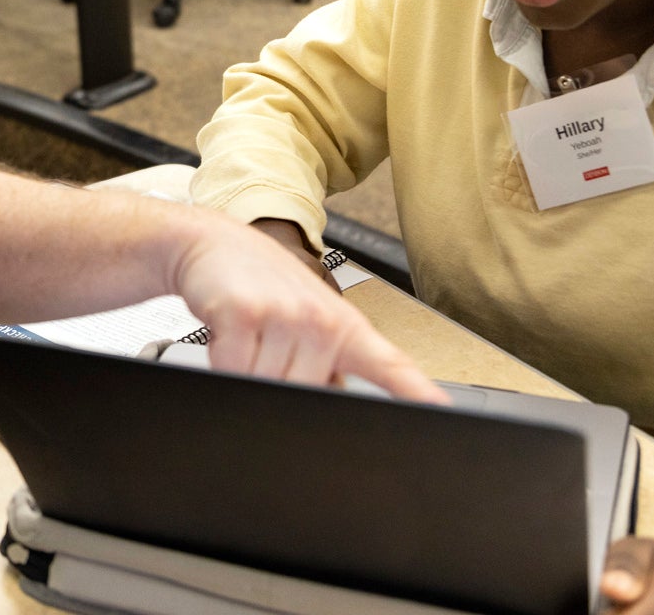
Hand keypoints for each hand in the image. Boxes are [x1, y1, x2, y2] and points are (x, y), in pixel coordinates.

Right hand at [172, 216, 443, 400]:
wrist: (213, 241)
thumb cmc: (260, 283)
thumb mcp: (305, 319)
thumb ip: (326, 365)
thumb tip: (335, 405)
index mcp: (345, 327)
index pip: (389, 365)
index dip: (417, 392)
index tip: (440, 412)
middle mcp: (322, 320)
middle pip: (304, 396)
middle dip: (277, 386)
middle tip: (264, 351)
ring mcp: (287, 315)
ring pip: (266, 386)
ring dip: (244, 373)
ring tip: (245, 338)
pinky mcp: (246, 313)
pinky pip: (234, 370)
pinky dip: (222, 362)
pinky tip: (226, 334)